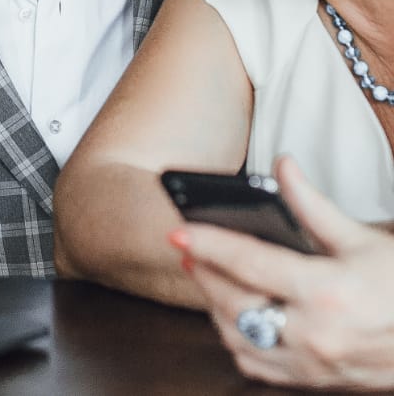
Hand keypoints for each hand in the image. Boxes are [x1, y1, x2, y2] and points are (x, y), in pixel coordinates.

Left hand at [169, 155, 393, 390]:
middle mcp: (314, 336)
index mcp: (326, 293)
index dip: (209, 245)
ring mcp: (312, 366)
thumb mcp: (361, 239)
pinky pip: (258, 367)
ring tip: (207, 276)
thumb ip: (312, 204)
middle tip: (188, 250)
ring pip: (239, 340)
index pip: (250, 263)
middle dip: (204, 275)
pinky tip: (234, 316)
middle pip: (234, 305)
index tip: (179, 232)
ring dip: (214, 307)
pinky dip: (237, 340)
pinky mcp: (314, 382)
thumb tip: (283, 167)